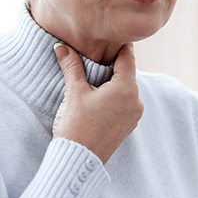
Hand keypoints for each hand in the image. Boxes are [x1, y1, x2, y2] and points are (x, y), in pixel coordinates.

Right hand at [52, 43, 143, 163]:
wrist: (78, 161)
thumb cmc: (76, 126)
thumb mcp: (74, 92)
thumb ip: (72, 66)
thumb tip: (61, 47)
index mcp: (127, 89)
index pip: (127, 57)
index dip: (118, 45)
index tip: (111, 36)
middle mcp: (136, 101)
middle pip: (127, 73)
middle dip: (112, 65)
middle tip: (96, 56)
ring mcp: (134, 115)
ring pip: (126, 89)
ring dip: (113, 82)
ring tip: (94, 79)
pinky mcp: (128, 126)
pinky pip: (125, 103)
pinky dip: (114, 97)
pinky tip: (98, 99)